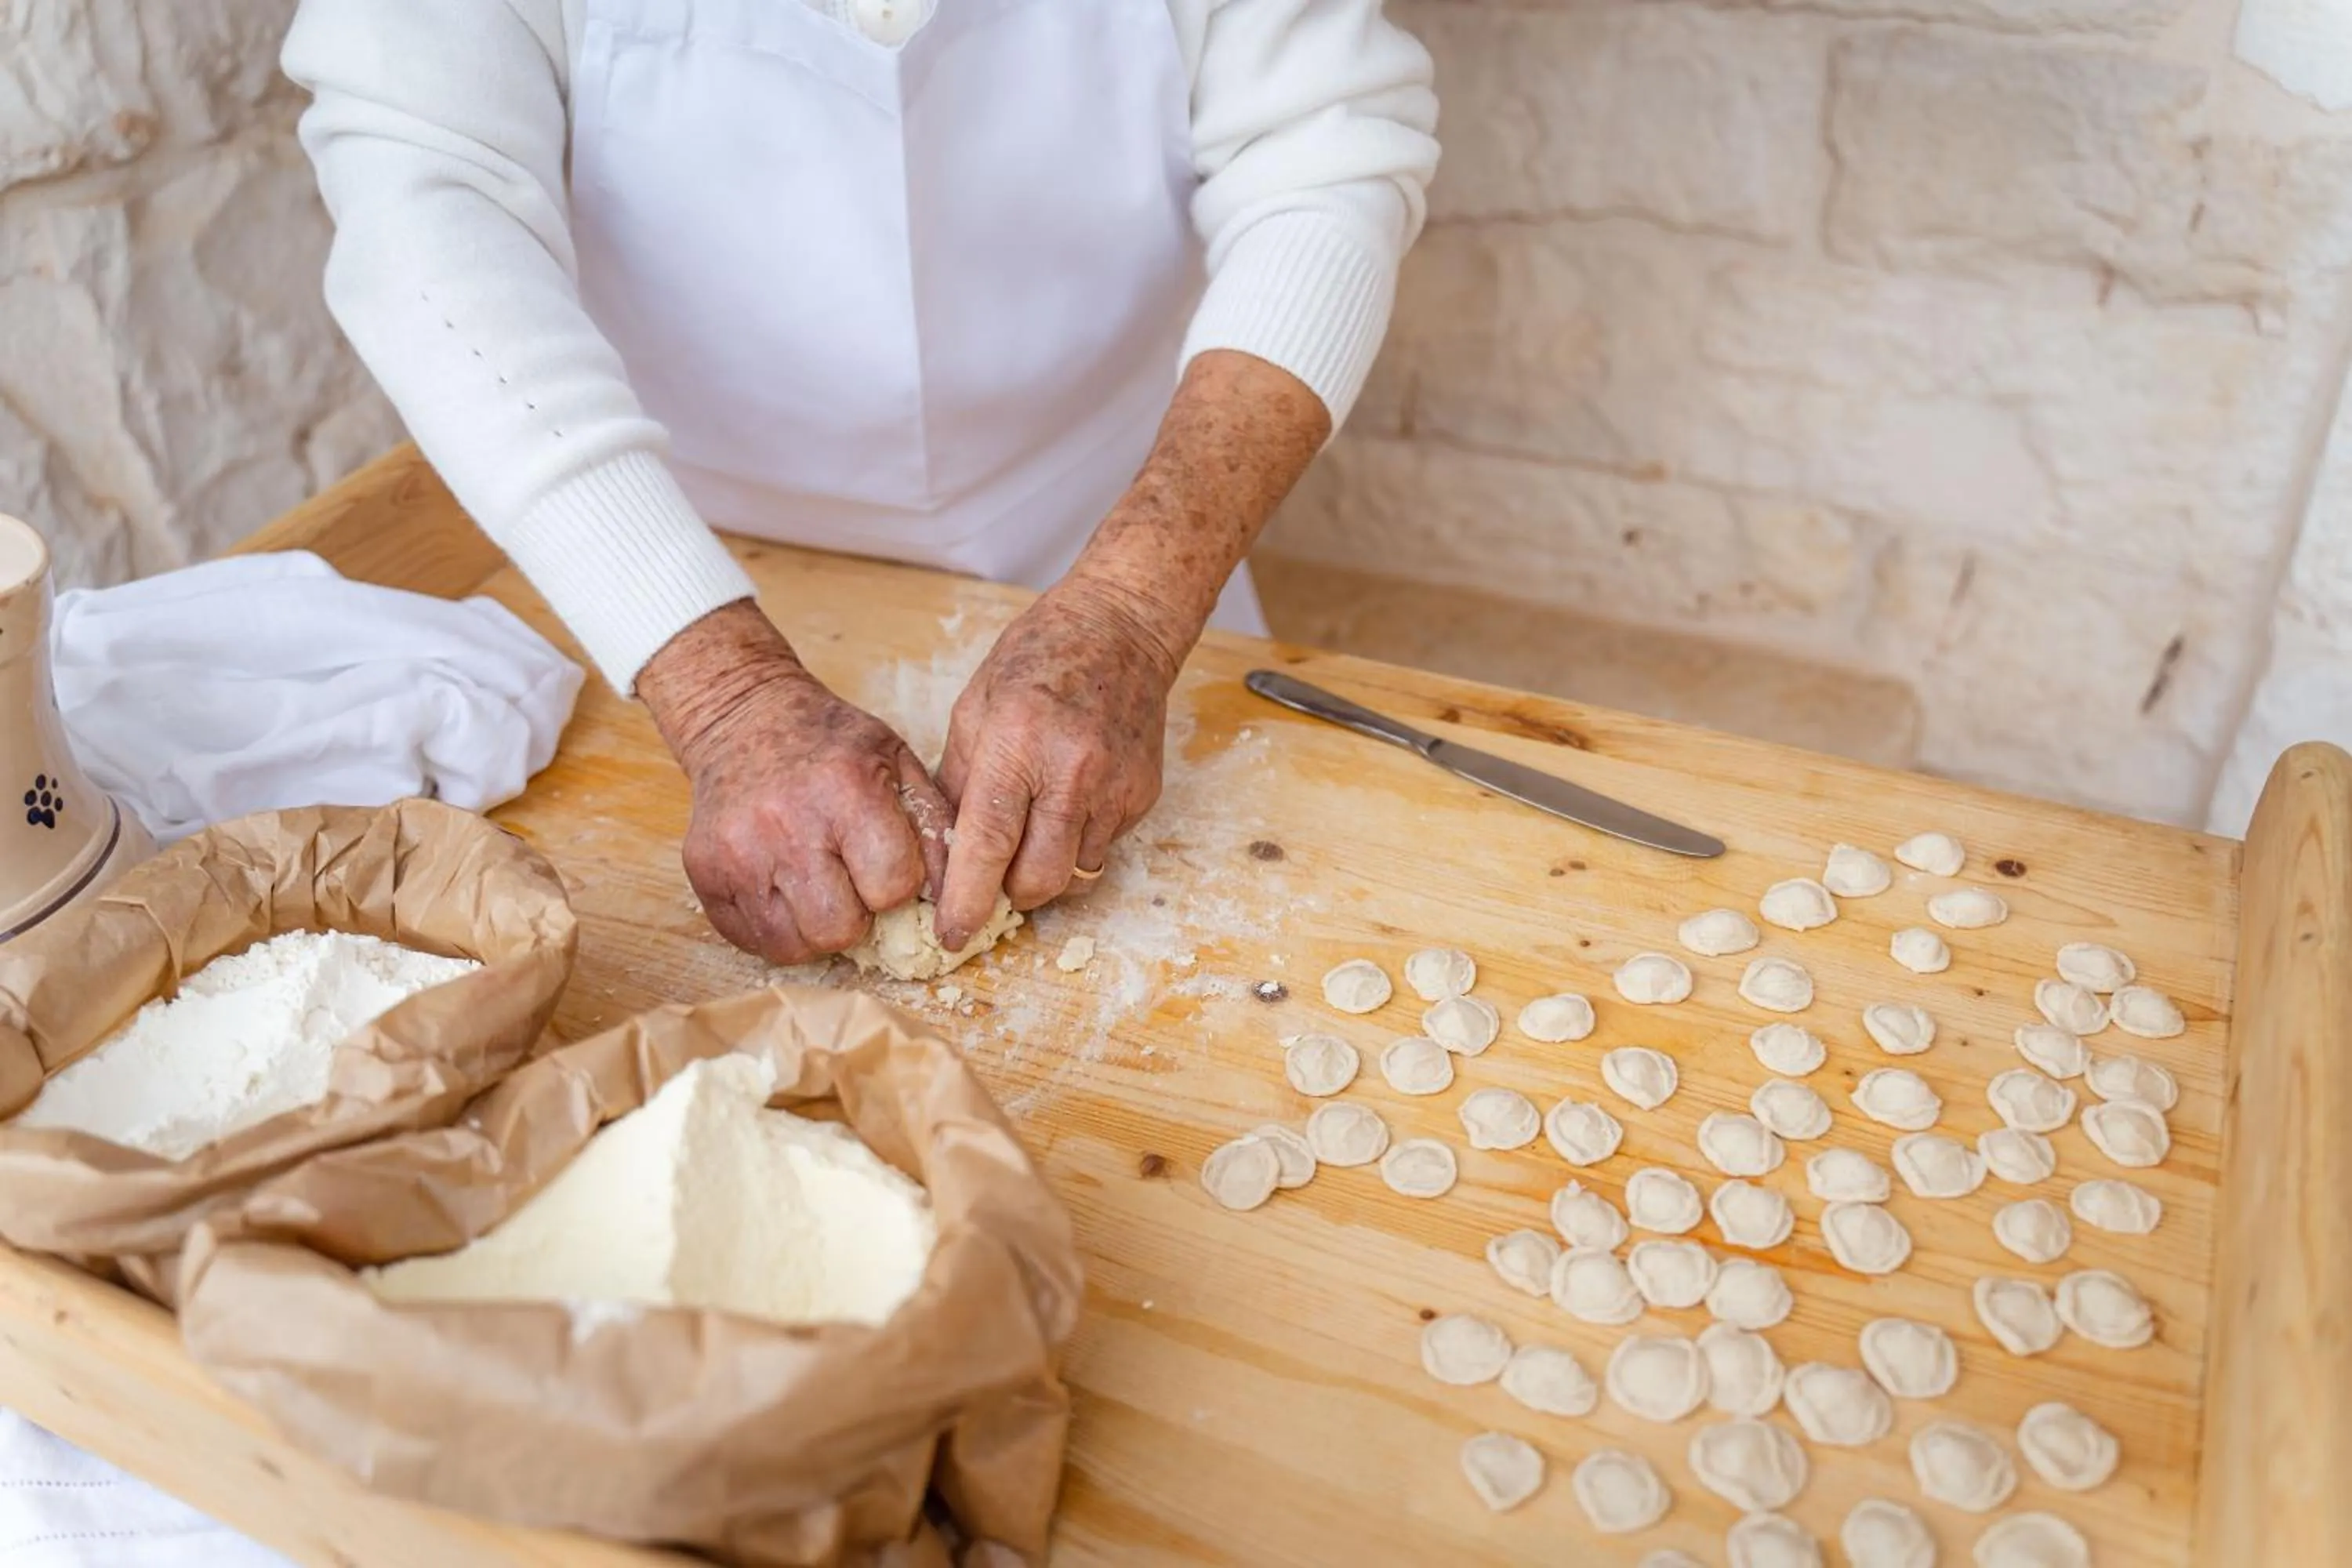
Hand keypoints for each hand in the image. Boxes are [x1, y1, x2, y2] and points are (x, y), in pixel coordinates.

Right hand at [639, 602, 950, 963]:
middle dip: (856, 918)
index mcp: (846, 791)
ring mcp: (738, 852)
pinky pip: (750, 940)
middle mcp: (786, 824)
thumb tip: (958, 903)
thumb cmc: (832, 745)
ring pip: (792, 946)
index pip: (892, 886)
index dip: (898, 885)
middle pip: (838, 929)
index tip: (888, 866)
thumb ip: (934, 828)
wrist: (743, 718)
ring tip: (818, 890)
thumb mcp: (898, 763)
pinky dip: (776, 928)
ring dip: (815, 929)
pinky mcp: (703, 871)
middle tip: (851, 887)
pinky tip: (784, 891)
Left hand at [933, 578, 1187, 947]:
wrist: (1121, 629)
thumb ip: (959, 781)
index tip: (950, 934)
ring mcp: (1116, 787)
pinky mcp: (1143, 795)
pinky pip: (1102, 848)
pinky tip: (1070, 800)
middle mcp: (1073, 771)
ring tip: (1035, 826)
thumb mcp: (975, 707)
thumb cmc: (1037, 659)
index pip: (989, 843)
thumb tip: (944, 850)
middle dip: (1010, 892)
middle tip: (994, 869)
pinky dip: (1078, 842)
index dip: (967, 899)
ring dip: (1047, 868)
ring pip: (1075, 874)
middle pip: (1039, 880)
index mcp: (1019, 743)